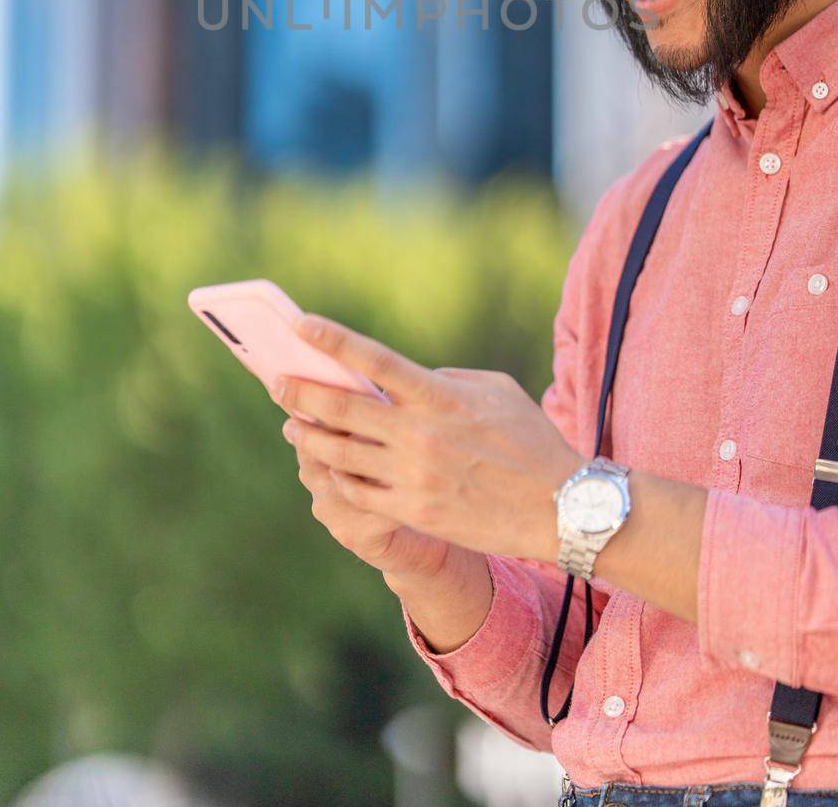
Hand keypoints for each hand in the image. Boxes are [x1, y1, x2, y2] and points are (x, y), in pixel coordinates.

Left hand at [274, 314, 582, 563]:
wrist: (562, 507)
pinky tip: (327, 467)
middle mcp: (420, 434)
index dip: (334, 341)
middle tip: (276, 381)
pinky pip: (359, 493)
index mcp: (440, 395)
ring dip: (310, 436)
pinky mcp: (415, 512)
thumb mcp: (496, 390)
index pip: (375, 360)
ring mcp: (414, 476)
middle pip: (344, 408)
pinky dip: (337, 477)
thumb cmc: (532, 440)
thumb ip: (446, 379)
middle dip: (301, 392)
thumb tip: (406, 380)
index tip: (301, 325)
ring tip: (292, 424)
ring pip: (342, 453)